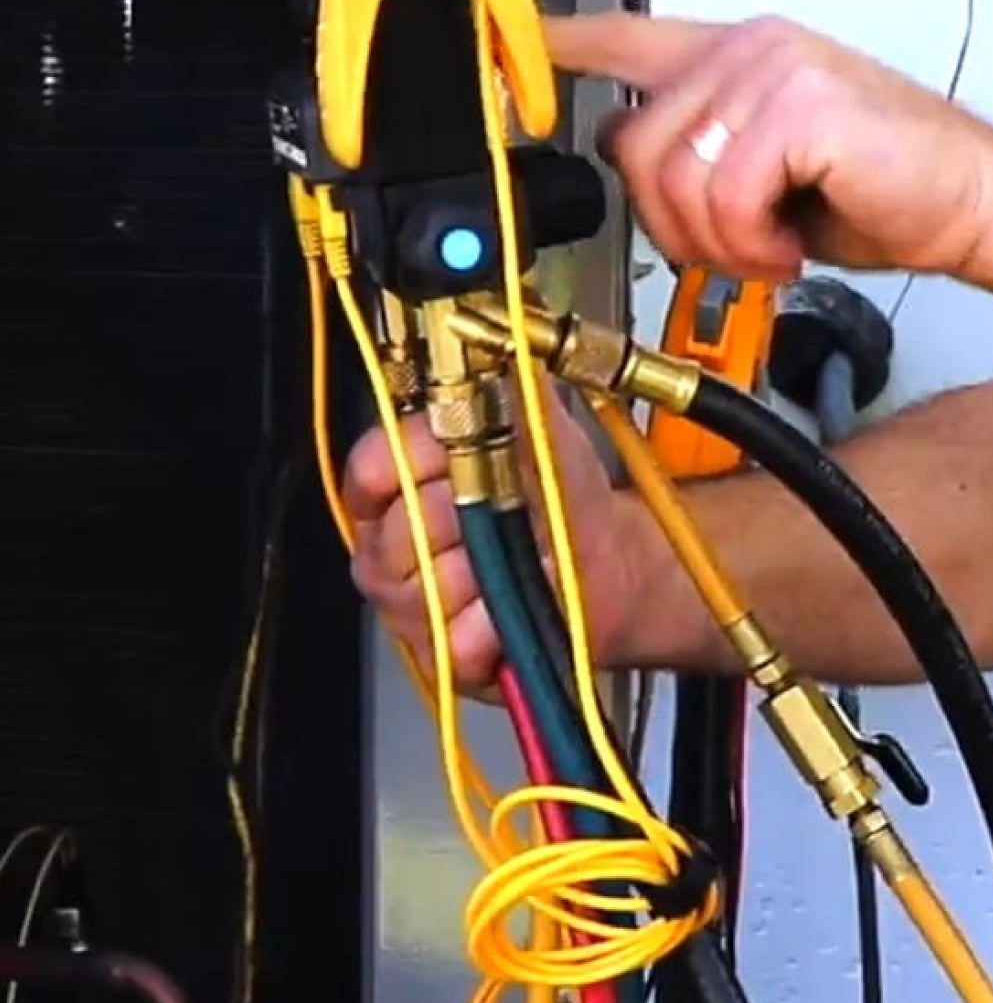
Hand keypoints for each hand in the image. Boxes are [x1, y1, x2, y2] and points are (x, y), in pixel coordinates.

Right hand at [343, 392, 654, 692]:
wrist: (611, 564)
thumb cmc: (564, 498)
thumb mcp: (545, 430)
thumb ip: (512, 387)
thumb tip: (492, 347)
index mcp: (403, 485)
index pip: (370, 469)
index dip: (412, 463)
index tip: (453, 458)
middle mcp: (393, 546)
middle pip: (393, 536)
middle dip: (459, 521)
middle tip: (503, 513)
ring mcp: (411, 604)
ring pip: (420, 591)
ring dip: (480, 573)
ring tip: (515, 559)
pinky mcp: (440, 655)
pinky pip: (449, 642)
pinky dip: (488, 626)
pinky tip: (511, 609)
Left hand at [545, 12, 992, 283]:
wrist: (978, 204)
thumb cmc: (890, 192)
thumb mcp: (774, 175)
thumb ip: (705, 154)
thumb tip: (634, 160)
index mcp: (743, 55)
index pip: (632, 34)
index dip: (566, 43)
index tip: (519, 43)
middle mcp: (751, 46)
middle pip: (635, 144)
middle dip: (674, 225)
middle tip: (738, 249)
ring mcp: (774, 68)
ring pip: (674, 177)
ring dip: (719, 243)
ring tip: (773, 248)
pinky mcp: (800, 104)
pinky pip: (724, 196)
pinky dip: (750, 245)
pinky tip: (791, 246)